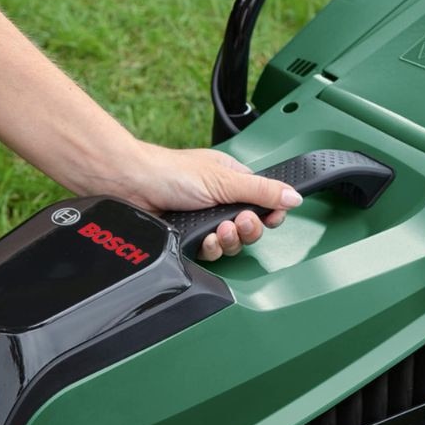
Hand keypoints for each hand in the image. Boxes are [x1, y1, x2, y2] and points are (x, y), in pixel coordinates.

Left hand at [103, 144, 304, 261]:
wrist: (130, 186)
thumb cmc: (168, 172)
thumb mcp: (224, 180)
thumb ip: (262, 191)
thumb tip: (294, 196)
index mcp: (232, 180)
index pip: (264, 201)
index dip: (270, 213)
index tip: (271, 217)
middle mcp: (220, 200)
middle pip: (251, 227)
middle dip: (248, 229)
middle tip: (239, 222)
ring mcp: (204, 220)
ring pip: (233, 242)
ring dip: (230, 239)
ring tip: (220, 230)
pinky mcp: (190, 237)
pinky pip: (212, 252)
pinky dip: (211, 248)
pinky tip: (205, 239)